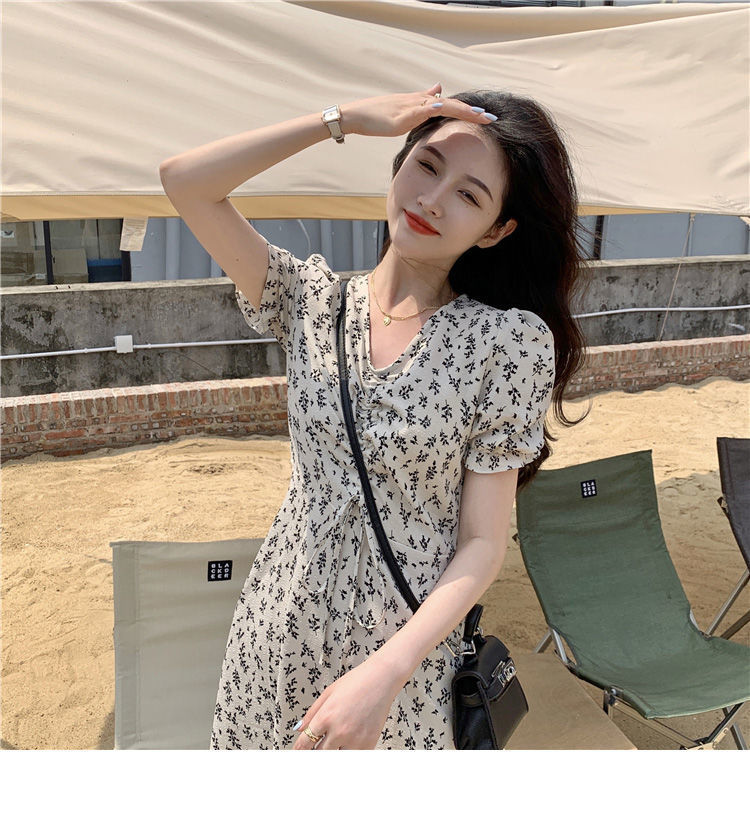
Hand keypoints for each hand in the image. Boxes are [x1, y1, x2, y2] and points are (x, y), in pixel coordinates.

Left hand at [292, 654, 405, 749]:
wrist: (381, 679)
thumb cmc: (357, 682)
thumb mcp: (328, 693)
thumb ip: (312, 713)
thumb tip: (299, 728)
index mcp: (326, 716)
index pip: (305, 743)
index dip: (299, 750)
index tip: (298, 753)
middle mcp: (339, 730)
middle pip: (319, 754)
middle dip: (315, 753)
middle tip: (316, 749)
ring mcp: (354, 739)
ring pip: (337, 758)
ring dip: (333, 753)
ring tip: (333, 746)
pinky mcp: (368, 743)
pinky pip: (354, 757)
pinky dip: (348, 753)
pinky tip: (347, 746)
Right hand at [340, 82, 495, 137]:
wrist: (357, 115)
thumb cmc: (379, 116)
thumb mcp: (406, 109)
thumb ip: (424, 102)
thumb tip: (439, 90)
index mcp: (423, 104)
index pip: (451, 106)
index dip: (469, 111)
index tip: (487, 118)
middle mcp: (420, 102)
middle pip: (452, 105)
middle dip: (473, 112)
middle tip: (492, 118)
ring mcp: (411, 107)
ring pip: (441, 106)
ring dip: (461, 109)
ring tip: (479, 115)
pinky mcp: (401, 115)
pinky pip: (419, 110)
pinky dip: (432, 108)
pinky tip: (444, 107)